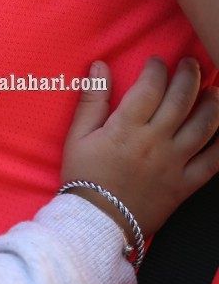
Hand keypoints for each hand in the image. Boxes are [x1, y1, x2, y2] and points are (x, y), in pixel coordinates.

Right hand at [61, 58, 218, 242]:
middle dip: (190, 76)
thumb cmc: (84, 176)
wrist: (97, 221)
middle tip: (192, 64)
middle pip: (182, 100)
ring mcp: (174, 163)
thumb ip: (92, 100)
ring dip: (213, 103)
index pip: (150, 87)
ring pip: (204, 126)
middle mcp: (155, 142)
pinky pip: (213, 161)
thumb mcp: (77, 136)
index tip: (158, 62)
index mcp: (126, 129)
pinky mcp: (186, 183)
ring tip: (213, 90)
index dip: (157, 69)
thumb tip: (100, 66)